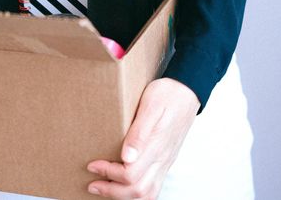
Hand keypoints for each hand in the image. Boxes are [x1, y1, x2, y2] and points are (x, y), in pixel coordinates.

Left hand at [86, 77, 199, 198]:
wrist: (187, 91)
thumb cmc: (167, 95)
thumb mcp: (150, 106)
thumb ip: (139, 133)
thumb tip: (127, 157)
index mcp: (156, 146)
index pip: (130, 174)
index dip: (108, 173)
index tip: (93, 164)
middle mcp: (163, 159)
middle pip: (139, 191)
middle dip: (112, 191)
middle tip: (93, 183)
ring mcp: (166, 162)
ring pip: (148, 193)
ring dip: (124, 195)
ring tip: (105, 187)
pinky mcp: (166, 161)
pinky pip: (153, 186)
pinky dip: (136, 192)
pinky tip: (123, 184)